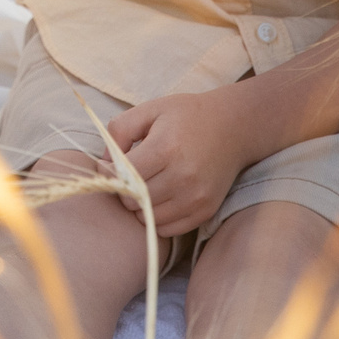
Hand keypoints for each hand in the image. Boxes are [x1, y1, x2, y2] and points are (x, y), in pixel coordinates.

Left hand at [105, 89, 254, 238]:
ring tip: (148, 184)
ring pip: (147, 218)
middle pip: (133, 200)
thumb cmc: (187, 116)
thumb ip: (120, 130)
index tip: (112, 164)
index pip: (123, 177)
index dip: (111, 172)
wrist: (234, 127)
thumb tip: (104, 163)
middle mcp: (182, 176)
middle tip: (131, 175)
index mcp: (166, 148)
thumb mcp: (151, 109)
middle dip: (124, 189)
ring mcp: (196, 197)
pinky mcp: (205, 211)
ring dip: (140, 205)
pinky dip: (158, 218)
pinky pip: (167, 229)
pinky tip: (162, 197)